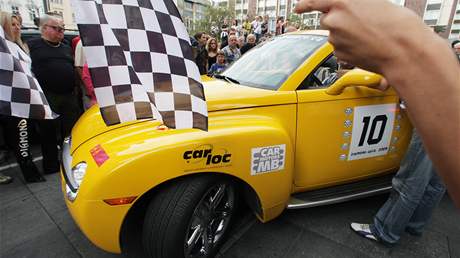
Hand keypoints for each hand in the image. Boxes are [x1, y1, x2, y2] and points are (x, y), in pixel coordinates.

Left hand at [294, 0, 430, 74]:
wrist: (404, 51)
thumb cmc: (397, 24)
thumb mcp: (374, 3)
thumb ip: (353, 4)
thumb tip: (344, 7)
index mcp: (342, 2)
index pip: (314, 1)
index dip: (304, 4)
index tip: (298, 8)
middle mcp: (334, 20)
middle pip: (326, 20)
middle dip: (338, 21)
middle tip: (360, 24)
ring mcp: (335, 38)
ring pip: (334, 35)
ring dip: (345, 35)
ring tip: (368, 36)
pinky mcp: (339, 54)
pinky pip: (339, 48)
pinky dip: (349, 47)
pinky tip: (365, 46)